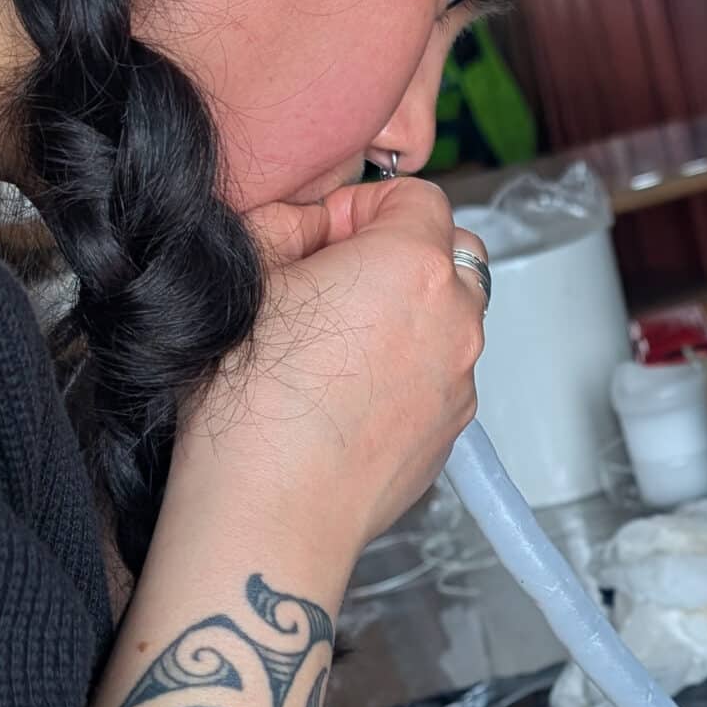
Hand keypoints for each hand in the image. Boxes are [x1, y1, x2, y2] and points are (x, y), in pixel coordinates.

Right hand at [176, 176, 486, 559]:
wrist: (270, 511)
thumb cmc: (252, 404)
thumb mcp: (246, 274)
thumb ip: (286, 221)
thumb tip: (310, 222)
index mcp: (414, 266)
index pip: (417, 195)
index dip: (362, 206)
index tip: (323, 235)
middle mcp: (455, 322)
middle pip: (448, 256)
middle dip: (397, 256)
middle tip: (332, 283)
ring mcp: (460, 383)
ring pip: (447, 322)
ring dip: (405, 317)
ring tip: (334, 349)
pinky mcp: (451, 435)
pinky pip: (438, 379)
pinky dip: (406, 373)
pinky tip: (345, 398)